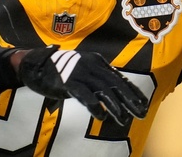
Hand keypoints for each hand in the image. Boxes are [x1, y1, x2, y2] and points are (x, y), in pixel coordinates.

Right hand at [17, 46, 148, 124]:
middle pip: (115, 84)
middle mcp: (92, 65)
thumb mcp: (84, 71)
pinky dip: (95, 106)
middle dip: (130, 100)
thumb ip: (98, 78)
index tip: (144, 103)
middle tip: (141, 113)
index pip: (120, 78)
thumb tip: (116, 90)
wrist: (37, 64)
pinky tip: (102, 116)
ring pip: (103, 90)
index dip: (132, 91)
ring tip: (124, 119)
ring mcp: (80, 73)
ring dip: (115, 106)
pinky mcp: (68, 82)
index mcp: (98, 62)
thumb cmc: (63, 70)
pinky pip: (84, 95)